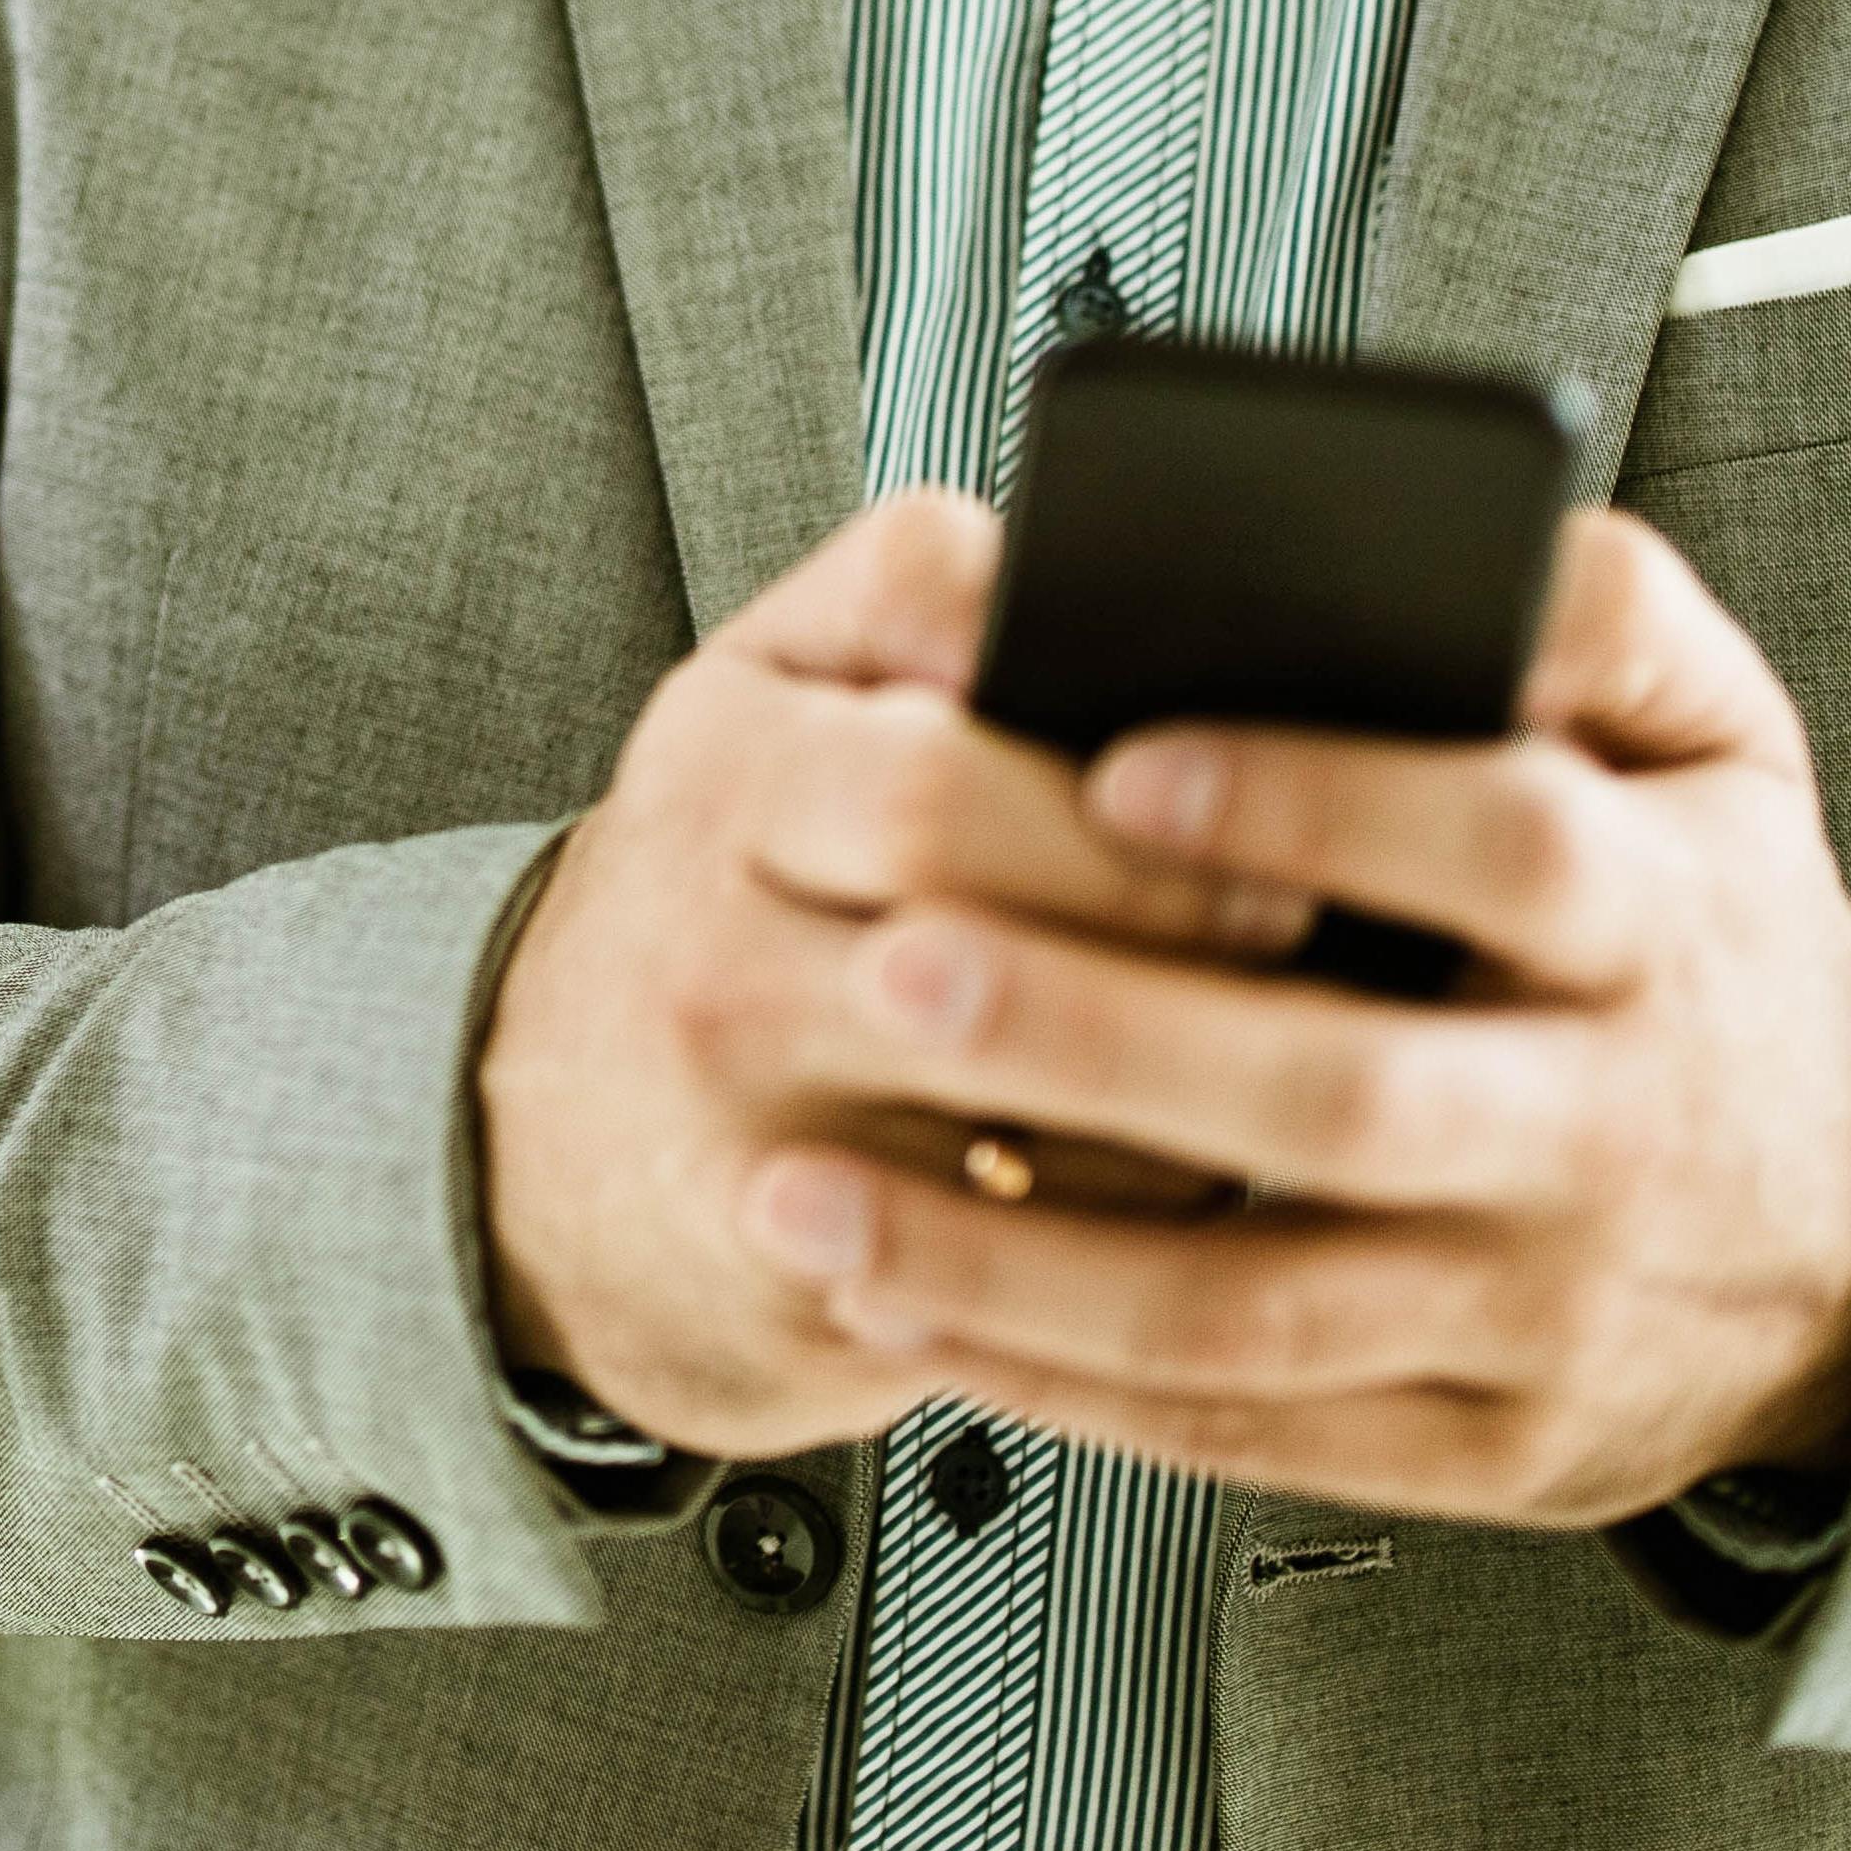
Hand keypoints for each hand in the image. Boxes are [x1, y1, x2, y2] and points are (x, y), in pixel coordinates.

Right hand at [475, 494, 1301, 1458]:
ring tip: (1290, 1031)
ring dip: (1181, 1073)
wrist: (553, 1149)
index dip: (1092, 773)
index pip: (921, 750)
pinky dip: (1140, 1213)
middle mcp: (707, 943)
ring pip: (1016, 1101)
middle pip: (970, 918)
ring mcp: (746, 1126)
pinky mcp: (805, 1286)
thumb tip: (1087, 565)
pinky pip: (1025, 1256)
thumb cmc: (725, 877)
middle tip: (1296, 908)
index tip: (1225, 777)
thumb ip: (908, 595)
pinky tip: (1206, 1162)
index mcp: (720, 763)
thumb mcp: (767, 697)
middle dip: (1155, 910)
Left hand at [723, 508, 1850, 1527]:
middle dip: (1103, 1039)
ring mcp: (1536, 1308)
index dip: (1317, 799)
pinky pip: (1246, 1428)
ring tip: (811, 1192)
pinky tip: (910, 1306)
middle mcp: (1603, 1127)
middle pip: (1344, 1095)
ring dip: (1017, 1258)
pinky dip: (1062, 1379)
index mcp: (1660, 920)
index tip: (1118, 763)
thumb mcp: (1727, 744)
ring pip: (1258, 1308)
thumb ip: (1613, 613)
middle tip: (896, 964)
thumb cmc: (1720, 939)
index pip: (1506, 847)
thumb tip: (1488, 541)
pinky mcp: (1477, 1451)